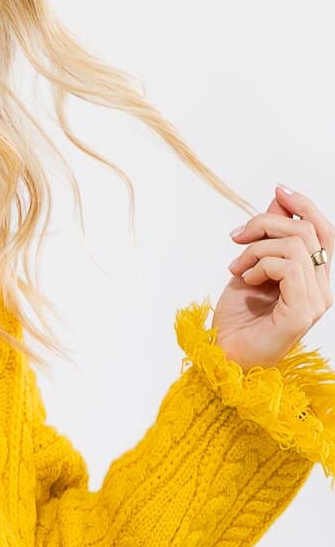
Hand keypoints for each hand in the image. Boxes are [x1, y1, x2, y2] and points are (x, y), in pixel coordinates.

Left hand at [215, 185, 331, 368]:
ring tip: (236, 268)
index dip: (304, 206)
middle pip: (310, 231)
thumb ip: (268, 238)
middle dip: (267, 224)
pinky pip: (288, 266)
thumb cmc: (236, 320)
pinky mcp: (302, 313)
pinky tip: (245, 279)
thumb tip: (279, 199)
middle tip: (236, 237)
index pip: (324, 231)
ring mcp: (315, 302)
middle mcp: (321, 289)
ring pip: (296, 245)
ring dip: (256, 250)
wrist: (222, 357)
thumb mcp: (250, 267)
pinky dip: (260, 265)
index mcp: (314, 278)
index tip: (278, 189)